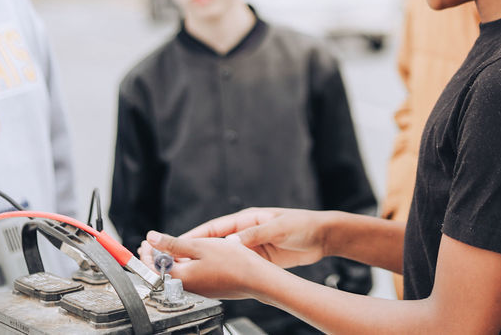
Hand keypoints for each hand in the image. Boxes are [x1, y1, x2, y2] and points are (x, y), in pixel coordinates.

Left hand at [140, 232, 264, 299]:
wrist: (257, 279)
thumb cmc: (233, 263)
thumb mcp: (200, 246)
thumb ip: (173, 243)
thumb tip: (152, 238)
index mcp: (181, 277)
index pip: (154, 267)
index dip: (147, 253)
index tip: (145, 242)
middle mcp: (187, 287)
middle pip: (164, 272)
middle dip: (156, 256)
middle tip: (151, 244)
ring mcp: (198, 289)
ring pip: (177, 274)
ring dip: (170, 260)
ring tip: (168, 247)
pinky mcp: (208, 288)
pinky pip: (189, 277)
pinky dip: (183, 265)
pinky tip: (189, 256)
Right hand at [181, 207, 329, 267]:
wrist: (322, 237)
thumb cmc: (302, 225)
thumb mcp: (278, 228)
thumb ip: (255, 235)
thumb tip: (230, 244)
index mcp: (247, 219)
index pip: (215, 227)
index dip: (196, 236)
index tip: (178, 244)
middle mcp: (246, 232)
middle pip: (215, 243)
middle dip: (197, 251)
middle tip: (178, 262)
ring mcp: (252, 246)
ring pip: (225, 256)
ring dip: (211, 263)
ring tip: (193, 274)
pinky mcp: (260, 259)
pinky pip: (239, 265)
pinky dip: (228, 271)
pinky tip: (218, 280)